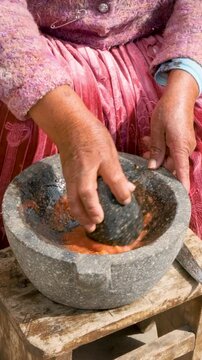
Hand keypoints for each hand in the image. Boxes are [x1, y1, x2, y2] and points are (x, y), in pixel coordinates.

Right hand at [29, 85, 134, 230]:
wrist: (70, 124)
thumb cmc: (92, 137)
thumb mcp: (109, 155)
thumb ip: (118, 176)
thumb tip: (128, 195)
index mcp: (85, 172)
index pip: (88, 194)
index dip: (94, 208)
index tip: (102, 219)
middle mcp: (74, 178)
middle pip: (74, 203)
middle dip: (83, 217)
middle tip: (93, 228)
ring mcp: (69, 177)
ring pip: (72, 199)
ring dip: (80, 213)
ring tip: (90, 223)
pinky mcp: (69, 174)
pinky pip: (72, 193)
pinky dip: (78, 203)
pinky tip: (87, 206)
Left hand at [147, 70, 197, 191]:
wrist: (180, 95)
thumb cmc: (168, 110)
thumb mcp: (157, 130)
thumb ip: (155, 150)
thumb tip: (153, 167)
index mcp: (179, 147)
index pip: (181, 171)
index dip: (181, 184)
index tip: (181, 196)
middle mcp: (185, 148)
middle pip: (171, 165)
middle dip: (157, 163)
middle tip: (144, 154)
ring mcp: (185, 144)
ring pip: (169, 157)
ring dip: (157, 153)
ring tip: (146, 143)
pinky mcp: (182, 140)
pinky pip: (171, 149)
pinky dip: (161, 148)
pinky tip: (151, 140)